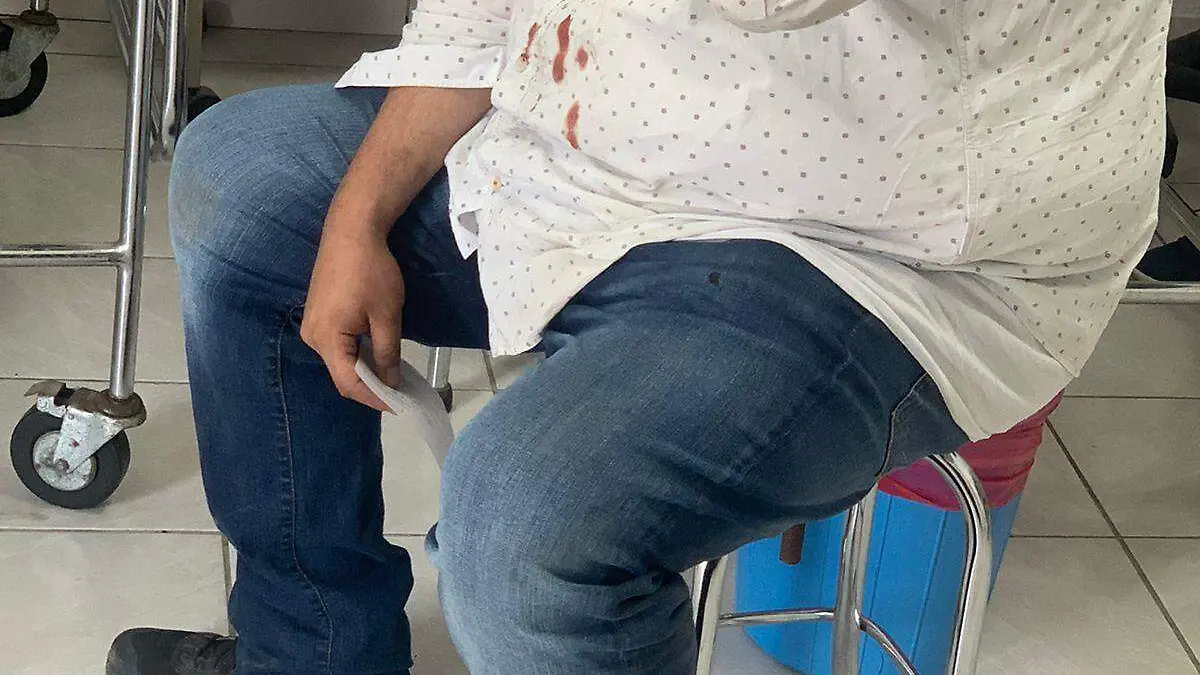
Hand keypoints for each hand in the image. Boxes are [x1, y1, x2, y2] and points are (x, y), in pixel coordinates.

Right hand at [301, 225, 403, 412]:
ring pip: (340, 360)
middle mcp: (312, 337)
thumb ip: (387, 352)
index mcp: (327, 339)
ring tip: (392, 377)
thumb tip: (389, 382)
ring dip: (364, 370)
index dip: (374, 398)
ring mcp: (312, 325)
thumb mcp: (386, 315)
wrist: (351, 231)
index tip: (399, 406)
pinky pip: (337, 345)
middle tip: (400, 394)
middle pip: (342, 374)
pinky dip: (357, 354)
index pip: (349, 383)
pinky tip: (376, 355)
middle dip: (370, 386)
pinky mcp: (318, 315)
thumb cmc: (372, 272)